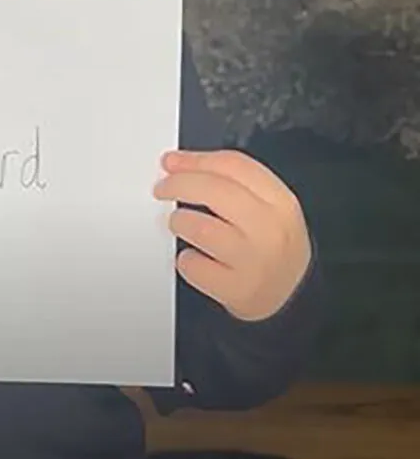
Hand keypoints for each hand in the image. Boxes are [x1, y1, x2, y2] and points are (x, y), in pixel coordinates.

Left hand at [153, 148, 311, 322]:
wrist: (295, 298)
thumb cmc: (272, 245)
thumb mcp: (269, 206)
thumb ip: (231, 180)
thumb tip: (180, 163)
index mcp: (280, 201)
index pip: (233, 165)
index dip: (196, 159)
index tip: (172, 161)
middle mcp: (270, 229)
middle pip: (214, 190)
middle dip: (179, 184)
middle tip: (162, 188)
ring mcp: (255, 261)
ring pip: (200, 228)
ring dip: (180, 221)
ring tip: (180, 224)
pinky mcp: (238, 290)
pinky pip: (194, 266)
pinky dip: (186, 260)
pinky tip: (194, 258)